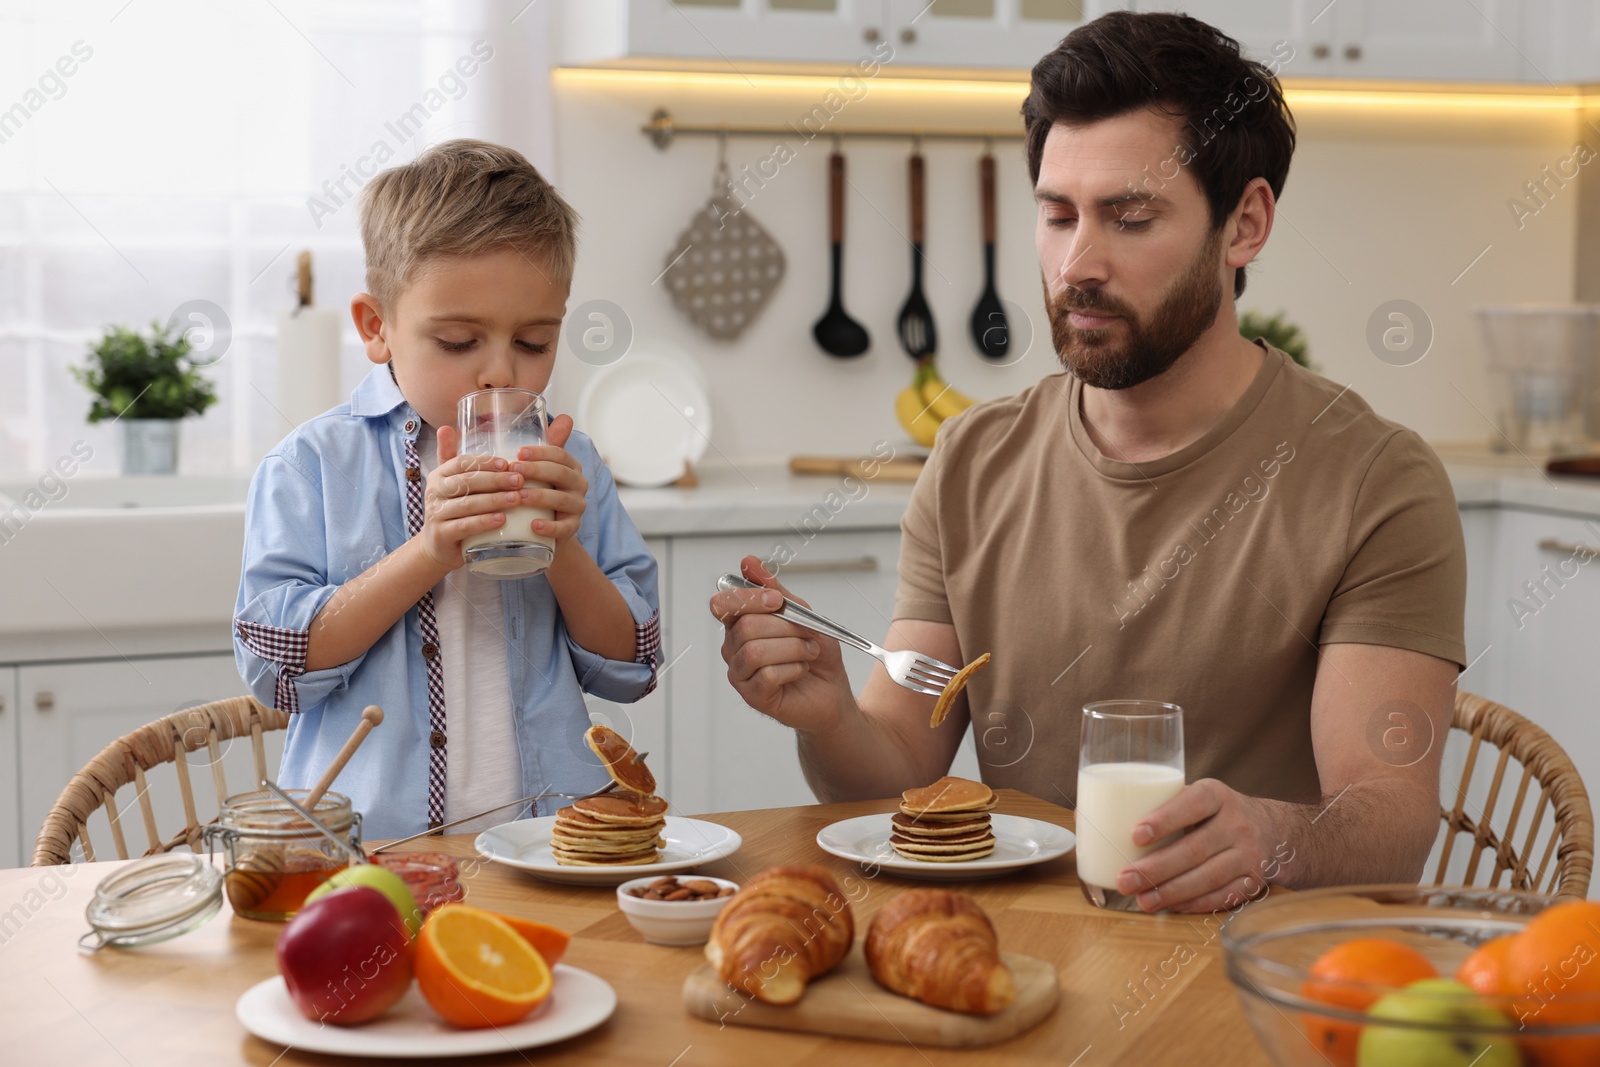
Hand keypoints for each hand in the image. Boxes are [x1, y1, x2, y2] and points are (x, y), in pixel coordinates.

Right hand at [418, 424, 529, 568]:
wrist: (438, 546)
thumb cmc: (455, 509)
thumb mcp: (456, 482)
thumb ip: (457, 456)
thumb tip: (449, 425)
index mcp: (440, 474)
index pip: (461, 462)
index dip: (484, 462)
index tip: (507, 462)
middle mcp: (435, 491)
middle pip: (466, 481)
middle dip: (495, 480)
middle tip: (520, 480)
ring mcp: (436, 514)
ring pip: (467, 504)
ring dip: (494, 500)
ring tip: (517, 498)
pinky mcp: (441, 535)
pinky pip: (464, 526)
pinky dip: (483, 522)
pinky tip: (502, 520)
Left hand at [511, 414, 587, 544]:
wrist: (548, 526)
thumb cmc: (540, 491)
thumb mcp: (539, 468)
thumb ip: (542, 446)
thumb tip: (562, 418)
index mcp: (570, 466)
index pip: (560, 454)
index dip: (541, 452)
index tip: (519, 452)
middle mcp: (578, 484)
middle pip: (561, 474)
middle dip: (536, 470)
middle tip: (513, 471)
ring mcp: (577, 507)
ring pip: (561, 499)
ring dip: (539, 496)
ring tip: (518, 497)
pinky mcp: (572, 528)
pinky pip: (564, 527)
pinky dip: (549, 527)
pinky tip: (534, 525)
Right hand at [709, 555, 852, 733]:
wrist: (831, 688)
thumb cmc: (814, 651)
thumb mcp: (800, 612)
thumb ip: (773, 589)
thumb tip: (748, 561)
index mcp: (740, 623)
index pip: (724, 603)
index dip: (748, 598)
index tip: (776, 600)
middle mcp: (734, 647)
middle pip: (746, 626)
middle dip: (786, 627)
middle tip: (807, 634)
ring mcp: (740, 673)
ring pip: (755, 651)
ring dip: (793, 648)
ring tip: (808, 652)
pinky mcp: (752, 695)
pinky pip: (767, 675)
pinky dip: (793, 669)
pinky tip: (800, 670)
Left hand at [1114, 779, 1283, 913]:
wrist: (1273, 830)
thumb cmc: (1213, 813)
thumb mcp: (1195, 797)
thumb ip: (1156, 804)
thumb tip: (1088, 813)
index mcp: (1216, 795)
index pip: (1191, 804)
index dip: (1164, 820)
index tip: (1135, 834)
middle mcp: (1237, 822)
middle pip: (1194, 848)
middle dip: (1156, 868)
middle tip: (1125, 880)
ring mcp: (1249, 854)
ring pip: (1208, 876)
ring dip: (1172, 892)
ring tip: (1142, 900)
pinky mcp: (1254, 881)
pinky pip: (1223, 896)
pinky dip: (1194, 904)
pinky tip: (1170, 907)